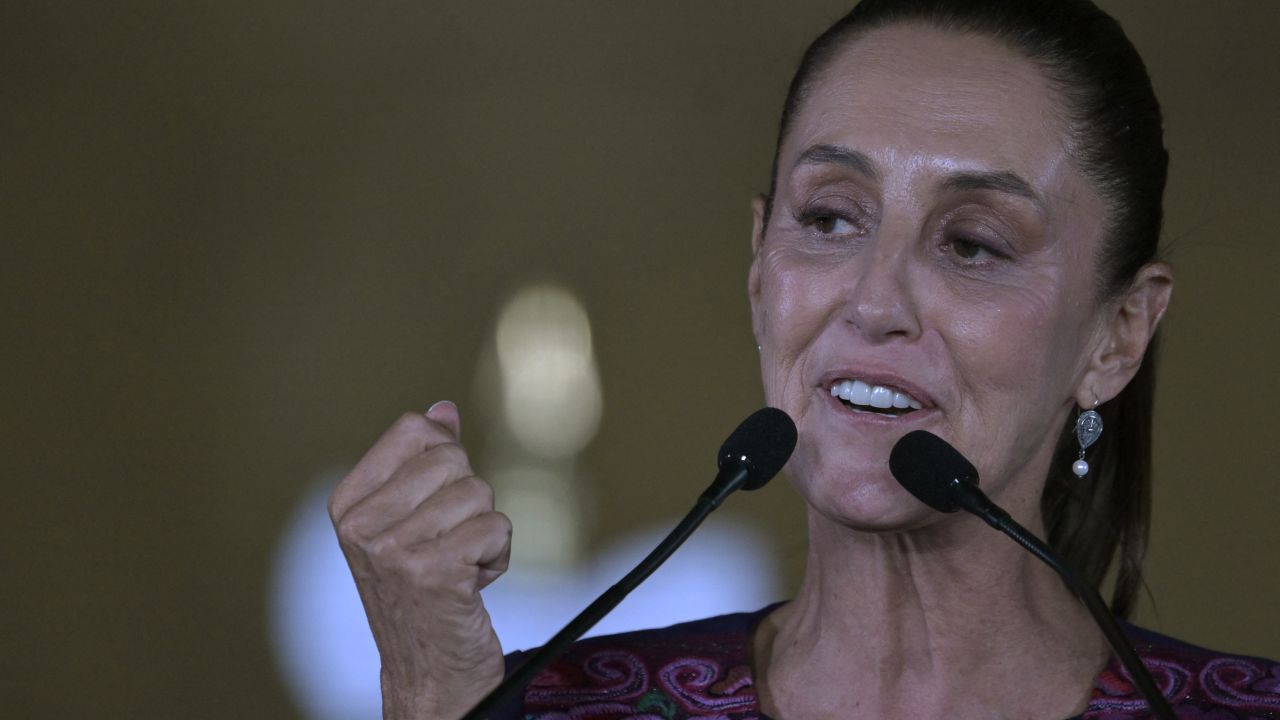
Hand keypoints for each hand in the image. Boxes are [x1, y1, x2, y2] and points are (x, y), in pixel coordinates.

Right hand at [329, 401, 511, 719]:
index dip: (446, 460)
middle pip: (452, 459)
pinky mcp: (434, 572)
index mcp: (348, 503)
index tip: (435, 504)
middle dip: (468, 499)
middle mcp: (362, 525)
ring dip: (484, 531)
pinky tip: (472, 584)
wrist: (427, 672)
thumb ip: (423, 463)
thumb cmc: (422, 593)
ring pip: (479, 494)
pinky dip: (498, 555)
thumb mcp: (409, 523)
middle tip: (448, 543)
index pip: (414, 430)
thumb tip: (442, 410)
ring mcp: (394, 549)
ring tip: (459, 566)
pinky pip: (496, 527)